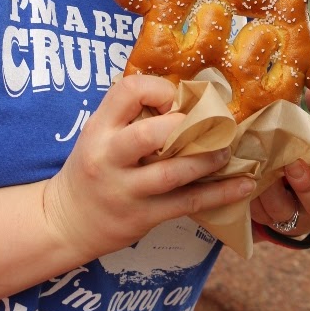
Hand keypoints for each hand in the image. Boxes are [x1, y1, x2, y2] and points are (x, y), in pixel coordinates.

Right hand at [43, 74, 255, 262]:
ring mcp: (125, 190)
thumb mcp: (98, 133)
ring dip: (206, 159)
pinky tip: (243, 186)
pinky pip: (186, 203)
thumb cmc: (91, 167)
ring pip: (172, 172)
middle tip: (208, 124)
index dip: (159, 89)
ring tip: (227, 151)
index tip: (176, 100)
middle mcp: (109, 156)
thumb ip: (129, 116)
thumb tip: (181, 96)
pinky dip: (218, 194)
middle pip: (150, 134)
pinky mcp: (142, 217)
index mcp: (99, 128)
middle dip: (185, 125)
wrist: (66, 221)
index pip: (128, 92)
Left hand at [251, 90, 309, 237]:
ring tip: (247, 164)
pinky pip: (251, 209)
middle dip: (275, 189)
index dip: (307, 187)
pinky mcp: (263, 215)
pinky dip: (241, 190)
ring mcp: (284, 217)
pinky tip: (235, 169)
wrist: (305, 175)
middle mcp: (308, 212)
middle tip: (265, 165)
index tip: (294, 164)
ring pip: (267, 211)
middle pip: (288, 210)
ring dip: (256, 188)